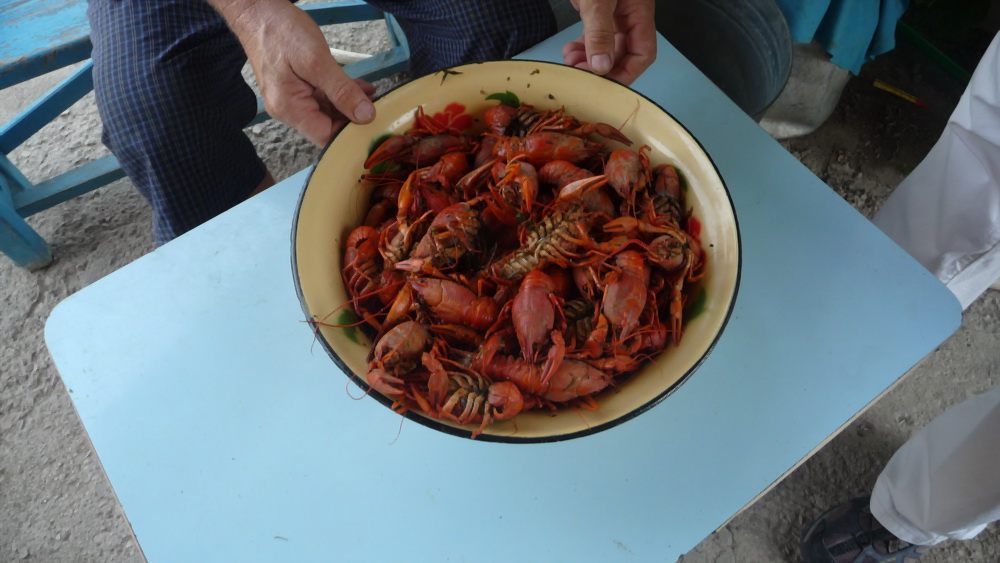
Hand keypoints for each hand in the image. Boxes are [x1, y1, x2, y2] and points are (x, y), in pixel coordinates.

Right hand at [211, 0, 375, 145]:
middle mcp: (288, 109)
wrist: (257, 11)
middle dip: (353, 119)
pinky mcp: (296, 88)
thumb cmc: (280, 31)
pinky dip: (340, 95)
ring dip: (350, 105)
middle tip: (378, 106)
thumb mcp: (316, 61)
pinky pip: (322, 98)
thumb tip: (365, 115)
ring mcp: (291, 99)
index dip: (351, 134)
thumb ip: (341, 90)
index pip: (325, 137)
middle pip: (327, 127)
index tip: (374, 124)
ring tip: (372, 94)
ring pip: (327, 113)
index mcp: (289, 108)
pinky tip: (358, 87)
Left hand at [562, 0, 655, 84]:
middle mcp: (629, 16)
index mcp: (639, 13)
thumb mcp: (598, 1)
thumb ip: (600, 32)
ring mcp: (614, 14)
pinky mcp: (598, 11)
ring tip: (571, 62)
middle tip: (580, 73)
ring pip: (606, 47)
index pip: (642, 54)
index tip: (603, 85)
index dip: (625, 74)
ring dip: (588, 60)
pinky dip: (582, 47)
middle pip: (623, 54)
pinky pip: (594, 36)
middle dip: (601, 69)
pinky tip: (570, 51)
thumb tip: (602, 66)